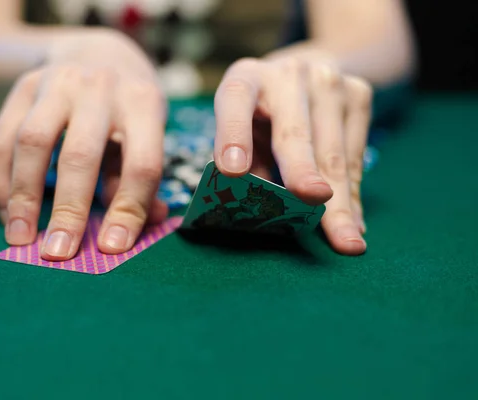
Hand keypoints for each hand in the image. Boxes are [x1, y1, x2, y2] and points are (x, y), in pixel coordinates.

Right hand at [0, 29, 167, 260]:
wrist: (96, 53)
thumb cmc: (128, 108)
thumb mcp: (147, 133)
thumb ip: (143, 178)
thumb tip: (152, 221)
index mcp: (143, 103)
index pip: (141, 163)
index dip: (128, 209)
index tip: (112, 248)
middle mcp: (99, 88)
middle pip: (80, 154)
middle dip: (69, 209)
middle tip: (59, 253)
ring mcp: (56, 83)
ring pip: (31, 143)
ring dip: (24, 197)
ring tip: (21, 238)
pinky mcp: (21, 88)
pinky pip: (1, 139)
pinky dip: (0, 180)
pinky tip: (7, 212)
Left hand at [213, 57, 372, 254]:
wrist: (305, 72)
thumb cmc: (262, 115)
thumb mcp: (243, 129)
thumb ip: (245, 164)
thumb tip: (255, 214)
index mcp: (246, 79)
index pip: (236, 101)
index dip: (232, 135)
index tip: (233, 172)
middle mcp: (287, 75)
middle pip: (294, 131)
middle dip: (303, 171)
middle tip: (312, 199)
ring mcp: (328, 82)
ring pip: (333, 151)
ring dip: (339, 201)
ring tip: (345, 239)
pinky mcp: (358, 95)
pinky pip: (356, 155)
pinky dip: (353, 194)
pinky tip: (353, 222)